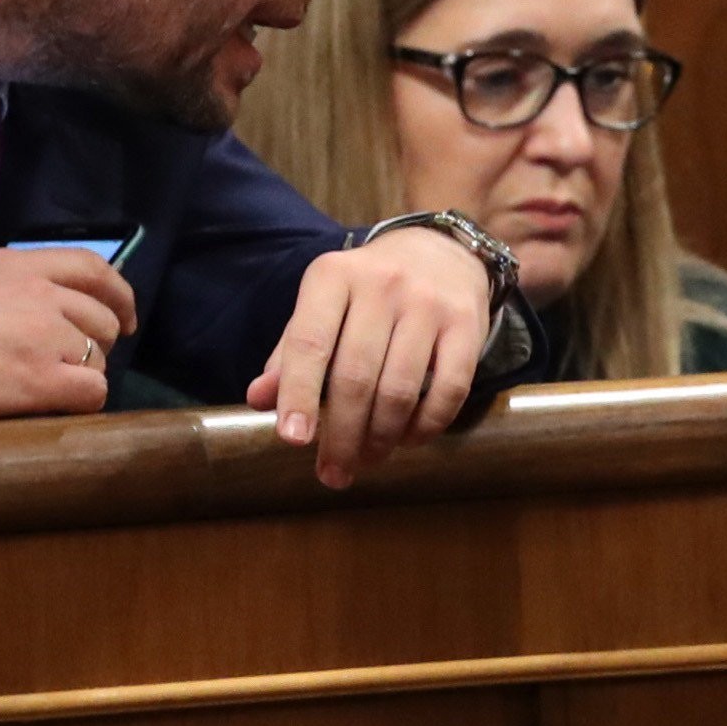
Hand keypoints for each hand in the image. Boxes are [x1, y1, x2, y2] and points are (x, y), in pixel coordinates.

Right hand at [0, 247, 137, 420]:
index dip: (119, 294)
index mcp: (21, 265)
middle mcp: (42, 295)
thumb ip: (11, 290)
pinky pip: (93, 392)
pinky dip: (83, 400)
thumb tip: (38, 312)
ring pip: (100, 358)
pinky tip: (57, 405)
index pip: (92, 268)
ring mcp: (47, 337)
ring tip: (49, 386)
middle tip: (74, 364)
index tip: (125, 318)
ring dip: (84, 374)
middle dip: (97, 344)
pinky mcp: (42, 380)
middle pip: (103, 319)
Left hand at [245, 229, 490, 489]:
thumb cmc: (367, 291)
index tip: (293, 440)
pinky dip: (426, 427)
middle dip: (342, 436)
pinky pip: (448, 391)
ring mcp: (429, 304)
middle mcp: (382, 284)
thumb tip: (259, 400)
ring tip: (367, 460)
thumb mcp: (322, 306)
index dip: (298, 394)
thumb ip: (291, 352)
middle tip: (333, 473)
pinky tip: (408, 440)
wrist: (441, 252)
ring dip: (381, 438)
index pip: (309, 343)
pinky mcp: (468, 325)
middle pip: (356, 377)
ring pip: (400, 390)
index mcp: (333, 276)